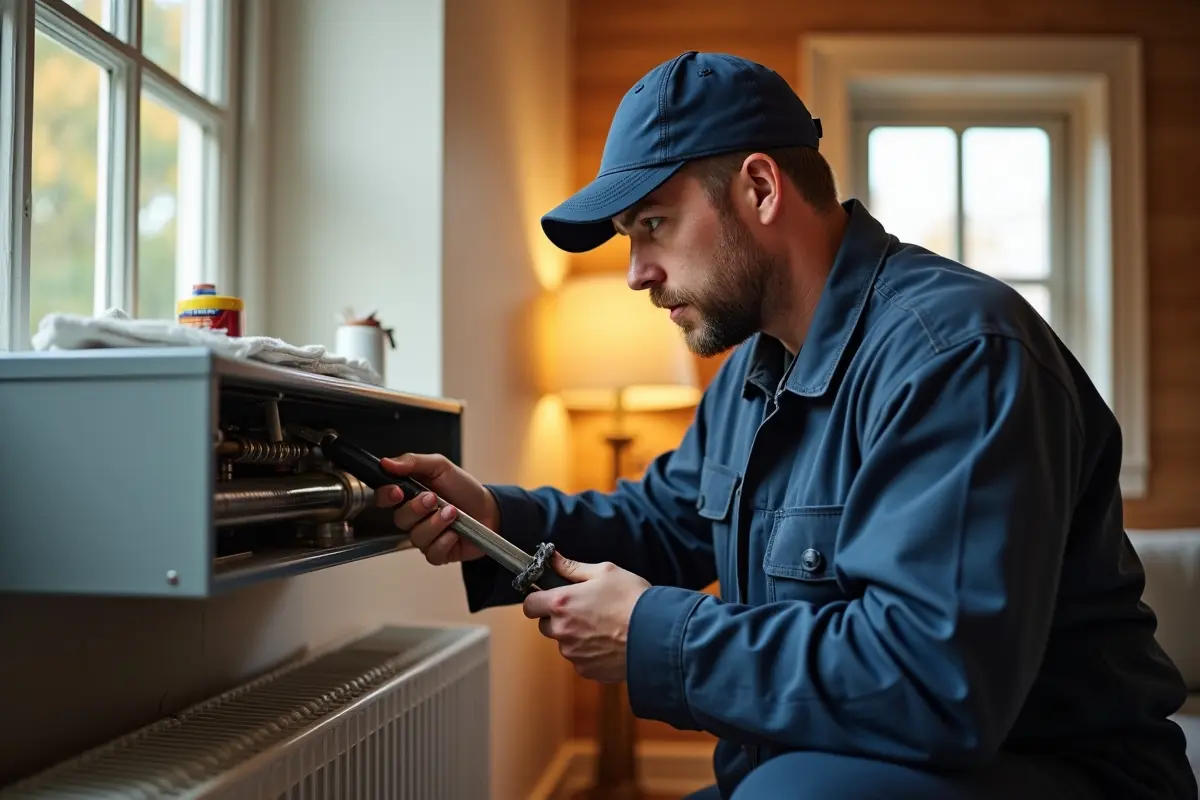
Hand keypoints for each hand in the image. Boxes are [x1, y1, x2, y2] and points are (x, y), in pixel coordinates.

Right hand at [374, 453, 498, 565]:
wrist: (489, 509)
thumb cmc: (464, 488)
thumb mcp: (441, 467)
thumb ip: (413, 462)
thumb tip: (386, 463)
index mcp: (409, 494)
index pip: (384, 497)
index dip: (385, 496)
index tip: (397, 491)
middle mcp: (413, 517)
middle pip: (399, 519)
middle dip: (417, 508)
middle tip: (434, 498)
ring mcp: (424, 536)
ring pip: (416, 537)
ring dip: (436, 523)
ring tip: (453, 513)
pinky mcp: (437, 553)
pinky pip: (431, 552)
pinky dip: (445, 541)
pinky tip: (455, 532)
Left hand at [523, 553, 650, 682]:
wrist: (657, 634)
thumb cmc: (633, 599)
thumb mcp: (605, 572)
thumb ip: (572, 568)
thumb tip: (552, 560)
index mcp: (562, 603)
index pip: (529, 604)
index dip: (538, 599)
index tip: (550, 597)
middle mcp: (562, 630)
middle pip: (545, 625)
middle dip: (558, 618)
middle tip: (584, 609)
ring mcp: (573, 653)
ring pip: (564, 643)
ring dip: (575, 636)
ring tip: (603, 626)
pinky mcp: (586, 670)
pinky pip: (580, 659)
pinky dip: (589, 652)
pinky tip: (609, 641)